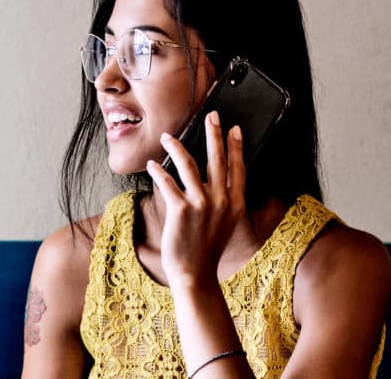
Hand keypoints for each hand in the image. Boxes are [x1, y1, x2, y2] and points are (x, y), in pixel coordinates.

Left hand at [146, 111, 251, 287]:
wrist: (195, 274)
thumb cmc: (207, 248)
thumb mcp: (226, 224)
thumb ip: (225, 201)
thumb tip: (214, 178)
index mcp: (235, 204)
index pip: (238, 168)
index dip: (237, 147)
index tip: (234, 128)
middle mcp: (221, 201)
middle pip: (217, 160)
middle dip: (214, 134)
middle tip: (211, 116)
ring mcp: (201, 204)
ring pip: (189, 165)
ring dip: (177, 146)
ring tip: (167, 136)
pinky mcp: (181, 210)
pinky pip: (168, 182)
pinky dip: (158, 171)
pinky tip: (152, 164)